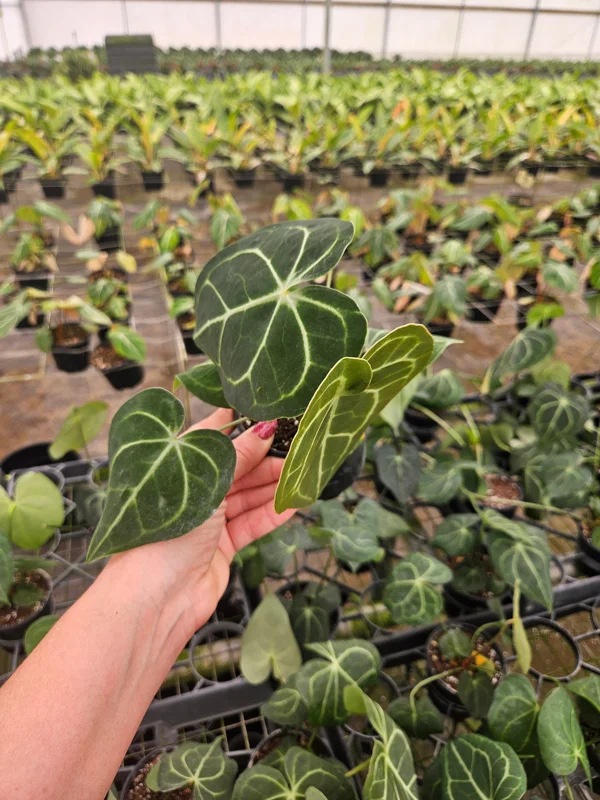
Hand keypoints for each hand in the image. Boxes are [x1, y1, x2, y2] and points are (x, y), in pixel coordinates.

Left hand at [109, 408, 295, 641]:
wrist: (155, 598)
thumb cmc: (168, 530)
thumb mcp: (206, 484)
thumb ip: (238, 457)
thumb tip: (265, 428)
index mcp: (175, 467)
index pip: (212, 438)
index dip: (240, 426)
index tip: (271, 415)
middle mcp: (191, 492)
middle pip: (235, 469)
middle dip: (265, 459)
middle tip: (298, 449)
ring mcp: (207, 521)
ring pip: (246, 497)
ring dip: (273, 486)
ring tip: (302, 476)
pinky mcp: (221, 548)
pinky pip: (250, 525)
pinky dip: (270, 515)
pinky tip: (292, 505)